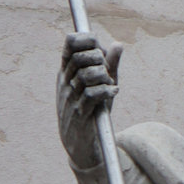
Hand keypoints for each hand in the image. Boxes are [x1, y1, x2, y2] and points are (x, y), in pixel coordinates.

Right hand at [57, 32, 122, 169]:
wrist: (79, 144)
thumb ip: (109, 65)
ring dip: (104, 76)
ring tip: (109, 83)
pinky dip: (107, 90)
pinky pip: (93, 95)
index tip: (98, 44)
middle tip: (106, 69)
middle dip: (99, 59)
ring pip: (87, 75)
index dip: (86, 39)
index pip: (70, 45)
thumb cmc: (91, 110)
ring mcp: (71, 98)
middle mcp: (65, 83)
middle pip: (80, 57)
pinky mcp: (80, 114)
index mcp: (66, 72)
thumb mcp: (100, 85)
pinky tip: (112, 92)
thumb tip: (117, 45)